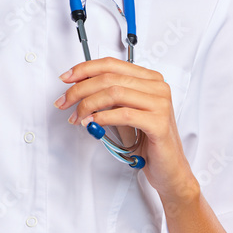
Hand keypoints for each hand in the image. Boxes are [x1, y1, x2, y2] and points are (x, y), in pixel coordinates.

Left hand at [54, 57, 198, 206]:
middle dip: (80, 89)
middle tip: (64, 102)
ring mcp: (160, 104)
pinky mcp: (159, 123)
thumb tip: (77, 88)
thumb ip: (108, 98)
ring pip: (114, 93)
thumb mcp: (125, 113)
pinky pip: (124, 114)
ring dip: (88, 104)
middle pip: (110, 78)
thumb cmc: (148, 141)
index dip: (85, 69)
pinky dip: (103, 118)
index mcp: (150, 79)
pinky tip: (92, 124)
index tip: (66, 78)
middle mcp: (157, 87)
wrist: (168, 168)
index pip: (112, 64)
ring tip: (77, 117)